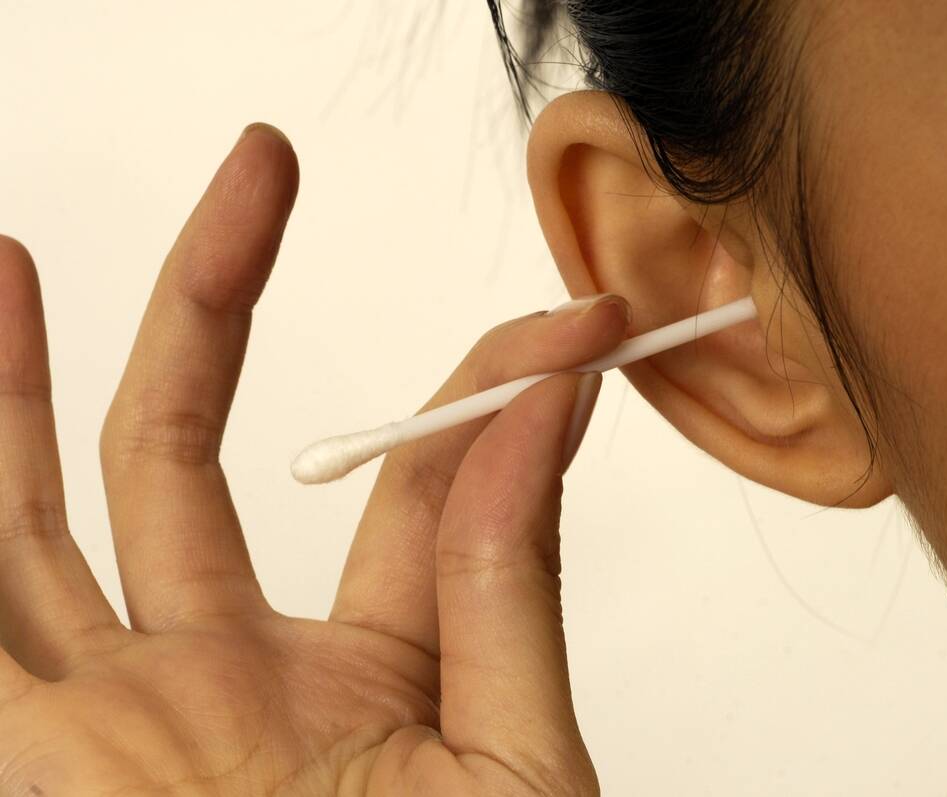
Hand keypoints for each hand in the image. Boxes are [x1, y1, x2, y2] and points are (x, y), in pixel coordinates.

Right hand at [0, 123, 627, 795]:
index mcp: (349, 683)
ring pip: (40, 522)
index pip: (414, 488)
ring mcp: (108, 728)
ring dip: (15, 398)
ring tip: (7, 273)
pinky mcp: (32, 766)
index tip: (573, 321)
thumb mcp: (510, 762)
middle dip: (211, 299)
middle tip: (252, 177)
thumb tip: (554, 398)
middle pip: (189, 455)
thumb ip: (512, 582)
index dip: (492, 388)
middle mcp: (211, 688)